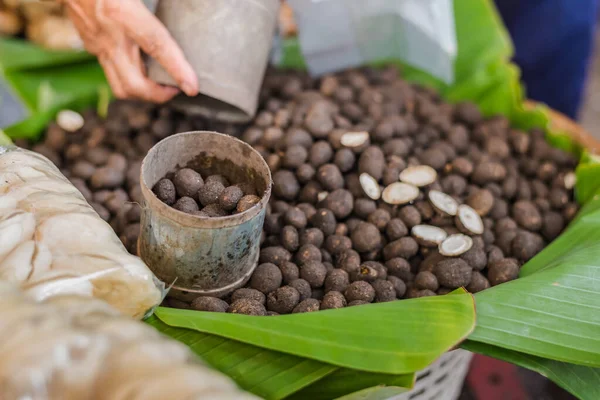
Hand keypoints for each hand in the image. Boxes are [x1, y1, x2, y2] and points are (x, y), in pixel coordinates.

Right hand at [62, 0, 198, 102]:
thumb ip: (157, 1)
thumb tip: (190, 5)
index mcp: (121, 11)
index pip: (156, 46)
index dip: (177, 69)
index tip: (192, 87)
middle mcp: (108, 34)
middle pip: (135, 84)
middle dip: (160, 95)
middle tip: (179, 86)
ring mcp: (97, 44)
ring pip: (121, 87)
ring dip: (145, 93)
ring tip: (163, 83)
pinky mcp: (91, 47)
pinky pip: (113, 73)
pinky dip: (133, 78)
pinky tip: (145, 68)